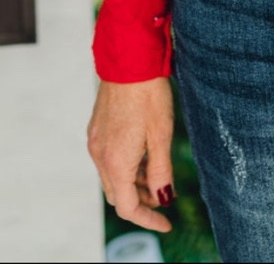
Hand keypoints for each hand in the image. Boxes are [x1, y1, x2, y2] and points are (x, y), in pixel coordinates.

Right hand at [87, 78, 175, 233]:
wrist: (128, 60)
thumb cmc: (149, 94)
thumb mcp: (162, 134)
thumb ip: (161, 170)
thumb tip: (163, 199)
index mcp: (116, 161)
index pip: (127, 207)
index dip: (148, 219)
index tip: (167, 222)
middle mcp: (99, 155)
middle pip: (117, 194)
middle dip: (140, 203)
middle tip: (163, 200)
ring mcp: (95, 142)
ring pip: (112, 177)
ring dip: (133, 184)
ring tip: (157, 178)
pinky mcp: (96, 129)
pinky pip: (108, 159)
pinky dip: (125, 167)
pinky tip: (143, 157)